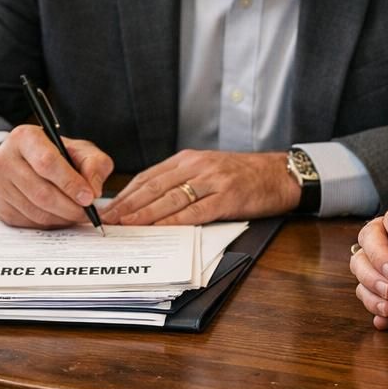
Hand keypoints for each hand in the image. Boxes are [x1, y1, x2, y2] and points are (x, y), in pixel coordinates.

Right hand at [0, 123, 113, 228]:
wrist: (22, 162)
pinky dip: (51, 224)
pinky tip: (61, 215)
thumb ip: (93, 163)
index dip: (70, 183)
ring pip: (36, 212)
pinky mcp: (0, 207)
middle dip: (70, 207)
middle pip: (41, 192)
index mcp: (24, 137)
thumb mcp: (78, 149)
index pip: (46, 162)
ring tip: (78, 213)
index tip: (89, 197)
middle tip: (89, 212)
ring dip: (63, 218)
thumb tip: (93, 190)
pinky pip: (30, 223)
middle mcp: (5, 160)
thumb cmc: (55, 154)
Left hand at [101, 150, 296, 224]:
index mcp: (188, 159)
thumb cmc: (241, 175)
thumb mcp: (207, 169)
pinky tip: (160, 229)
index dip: (127, 194)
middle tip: (108, 220)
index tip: (109, 208)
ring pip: (170, 198)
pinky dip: (175, 221)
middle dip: (128, 205)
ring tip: (126, 225)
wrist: (278, 174)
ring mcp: (212, 180)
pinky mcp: (227, 197)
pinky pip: (196, 211)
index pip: (149, 177)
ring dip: (145, 214)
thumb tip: (147, 202)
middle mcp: (197, 166)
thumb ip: (180, 181)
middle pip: (154, 187)